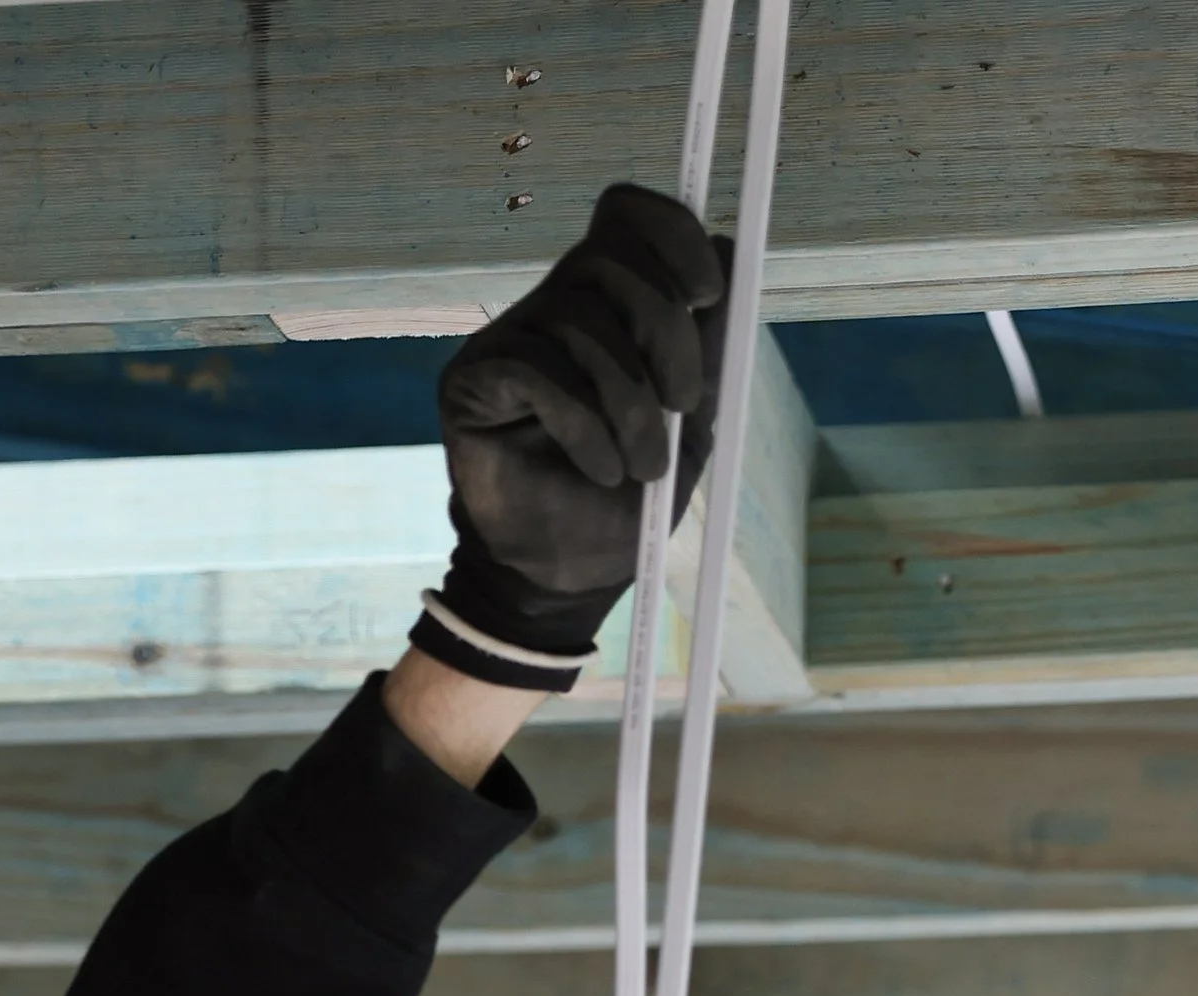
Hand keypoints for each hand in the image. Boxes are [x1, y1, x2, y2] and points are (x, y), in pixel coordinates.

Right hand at [418, 186, 728, 688]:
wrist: (569, 577)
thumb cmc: (625, 502)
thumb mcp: (690, 421)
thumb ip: (707, 342)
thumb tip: (725, 249)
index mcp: (610, 302)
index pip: (628, 215)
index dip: (672, 233)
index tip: (709, 294)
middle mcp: (557, 305)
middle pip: (611, 257)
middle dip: (666, 332)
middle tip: (683, 405)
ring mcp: (511, 338)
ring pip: (582, 321)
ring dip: (631, 404)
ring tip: (642, 468)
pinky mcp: (473, 379)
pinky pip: (538, 370)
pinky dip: (583, 424)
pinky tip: (599, 468)